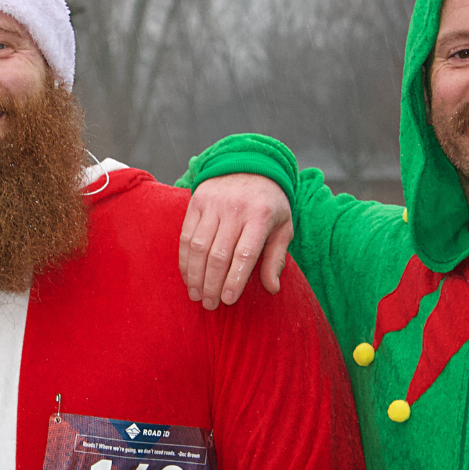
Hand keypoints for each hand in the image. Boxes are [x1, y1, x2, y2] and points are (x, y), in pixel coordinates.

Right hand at [179, 175, 292, 308]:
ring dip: (194, 275)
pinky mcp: (196, 202)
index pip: (244, 255)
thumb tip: (272, 288)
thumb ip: (277, 258)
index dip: (234, 280)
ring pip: (198, 247)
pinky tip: (188, 276)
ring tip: (196, 295)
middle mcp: (235, 209)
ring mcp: (213, 204)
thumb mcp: (283, 226)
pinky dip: (185, 260)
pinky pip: (186, 236)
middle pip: (218, 254)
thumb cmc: (269, 203)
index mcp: (260, 216)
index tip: (227, 301)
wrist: (249, 164)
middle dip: (211, 284)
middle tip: (209, 305)